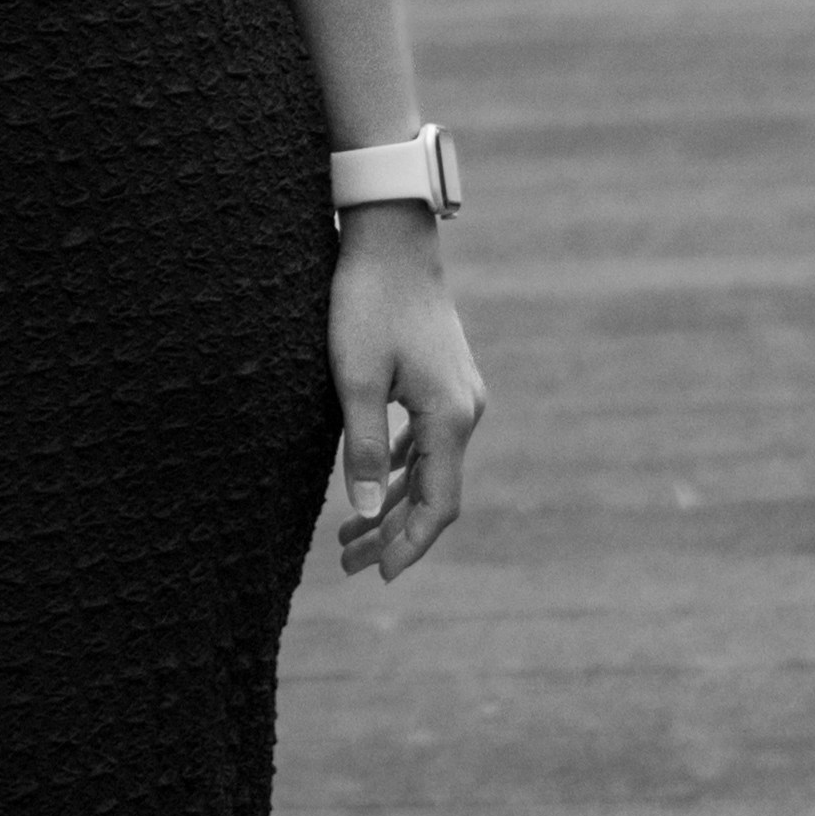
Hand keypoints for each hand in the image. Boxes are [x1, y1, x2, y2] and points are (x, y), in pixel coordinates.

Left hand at [329, 219, 485, 582]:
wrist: (391, 239)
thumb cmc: (366, 304)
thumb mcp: (353, 379)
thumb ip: (360, 448)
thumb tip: (362, 515)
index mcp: (449, 417)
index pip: (438, 506)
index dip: (409, 546)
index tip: (377, 576)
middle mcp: (465, 411)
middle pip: (434, 492)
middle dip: (393, 533)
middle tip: (349, 565)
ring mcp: (459, 394)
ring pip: (429, 468)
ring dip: (392, 503)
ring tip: (349, 538)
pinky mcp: (445, 379)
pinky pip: (426, 441)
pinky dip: (400, 468)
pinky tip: (371, 482)